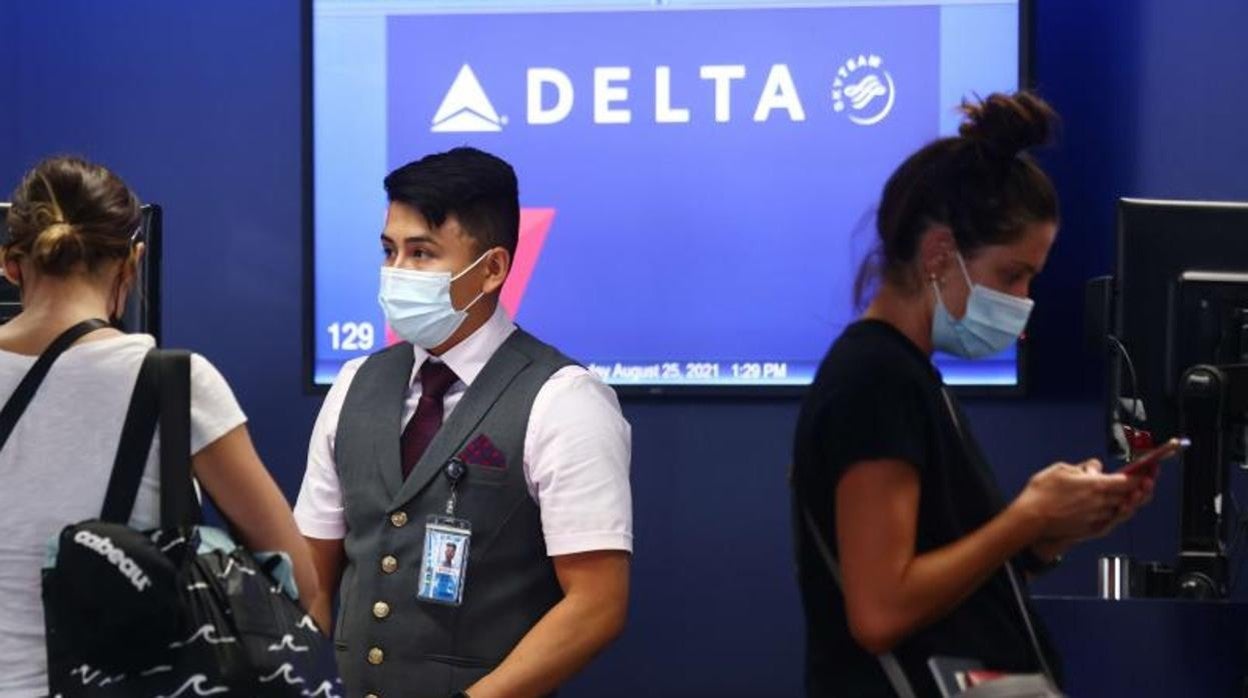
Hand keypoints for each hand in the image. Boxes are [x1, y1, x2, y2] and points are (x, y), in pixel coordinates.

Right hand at [1012, 459, 1139, 541]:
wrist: (1031, 520)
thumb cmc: (1041, 494)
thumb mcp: (1060, 469)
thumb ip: (1082, 467)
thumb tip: (1094, 467)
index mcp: (1096, 485)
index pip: (1129, 481)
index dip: (1144, 475)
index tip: (1150, 471)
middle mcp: (1101, 503)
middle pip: (1131, 496)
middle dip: (1142, 488)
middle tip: (1147, 481)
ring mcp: (1097, 517)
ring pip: (1123, 509)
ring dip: (1130, 501)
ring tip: (1132, 494)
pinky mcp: (1091, 529)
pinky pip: (1112, 521)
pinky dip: (1118, 513)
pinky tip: (1117, 509)